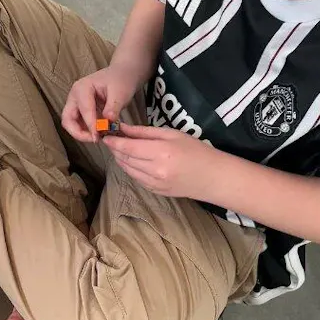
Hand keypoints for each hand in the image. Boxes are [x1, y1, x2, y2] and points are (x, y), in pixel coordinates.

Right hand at [61, 65, 139, 142]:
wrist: (122, 74)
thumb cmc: (121, 80)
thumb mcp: (120, 93)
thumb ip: (113, 107)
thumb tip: (107, 122)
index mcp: (82, 88)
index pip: (83, 110)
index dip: (90, 126)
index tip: (99, 137)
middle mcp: (74, 96)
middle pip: (67, 119)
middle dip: (78, 132)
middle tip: (94, 139)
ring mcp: (76, 103)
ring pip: (70, 123)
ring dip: (81, 133)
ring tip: (98, 137)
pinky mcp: (80, 109)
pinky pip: (78, 123)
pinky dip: (86, 131)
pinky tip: (99, 133)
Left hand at [103, 123, 219, 198]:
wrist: (213, 177)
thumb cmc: (196, 150)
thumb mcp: (172, 134)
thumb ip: (145, 132)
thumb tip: (123, 128)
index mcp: (160, 152)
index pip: (127, 147)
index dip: (113, 142)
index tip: (105, 135)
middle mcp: (155, 170)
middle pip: (125, 159)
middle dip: (115, 149)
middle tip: (111, 140)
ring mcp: (155, 183)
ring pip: (128, 170)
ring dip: (120, 159)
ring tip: (120, 149)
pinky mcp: (156, 191)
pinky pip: (136, 178)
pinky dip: (130, 169)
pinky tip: (132, 161)